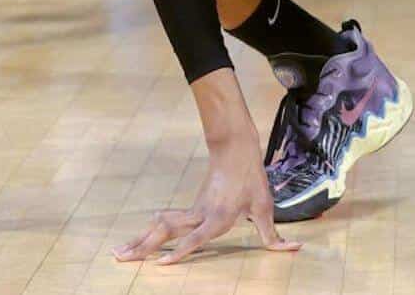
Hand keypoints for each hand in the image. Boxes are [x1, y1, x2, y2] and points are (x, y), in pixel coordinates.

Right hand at [113, 132, 300, 263]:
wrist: (235, 149)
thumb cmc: (252, 180)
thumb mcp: (265, 207)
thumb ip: (273, 235)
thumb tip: (295, 248)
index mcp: (217, 218)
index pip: (194, 239)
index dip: (179, 253)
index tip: (160, 265)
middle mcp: (200, 216)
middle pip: (166, 233)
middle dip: (143, 247)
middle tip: (121, 258)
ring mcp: (192, 211)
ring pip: (161, 227)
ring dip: (140, 240)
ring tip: (119, 253)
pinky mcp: (190, 208)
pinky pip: (166, 222)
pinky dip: (150, 232)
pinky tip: (138, 238)